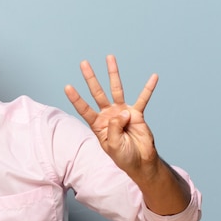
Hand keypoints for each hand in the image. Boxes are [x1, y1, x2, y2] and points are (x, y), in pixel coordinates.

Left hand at [64, 55, 159, 177]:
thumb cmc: (123, 156)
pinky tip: (153, 77)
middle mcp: (108, 115)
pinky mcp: (137, 113)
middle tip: (84, 63)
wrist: (140, 162)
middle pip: (97, 93)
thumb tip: (122, 112)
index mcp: (97, 125)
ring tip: (109, 58)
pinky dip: (148, 88)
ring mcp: (122, 112)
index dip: (76, 99)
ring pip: (116, 89)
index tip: (67, 87)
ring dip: (113, 74)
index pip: (84, 109)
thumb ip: (115, 128)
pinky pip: (143, 99)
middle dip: (90, 78)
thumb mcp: (113, 146)